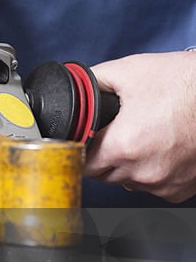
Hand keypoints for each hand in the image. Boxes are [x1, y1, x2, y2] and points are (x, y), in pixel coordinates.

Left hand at [85, 52, 195, 202]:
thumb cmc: (185, 83)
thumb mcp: (129, 71)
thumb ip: (93, 81)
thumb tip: (76, 87)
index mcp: (123, 147)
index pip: (83, 163)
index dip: (82, 148)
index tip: (88, 138)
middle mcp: (143, 172)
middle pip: (104, 174)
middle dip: (104, 155)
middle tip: (118, 131)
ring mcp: (164, 184)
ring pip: (129, 181)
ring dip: (129, 165)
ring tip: (144, 135)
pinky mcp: (182, 190)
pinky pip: (155, 186)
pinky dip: (154, 171)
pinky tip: (161, 148)